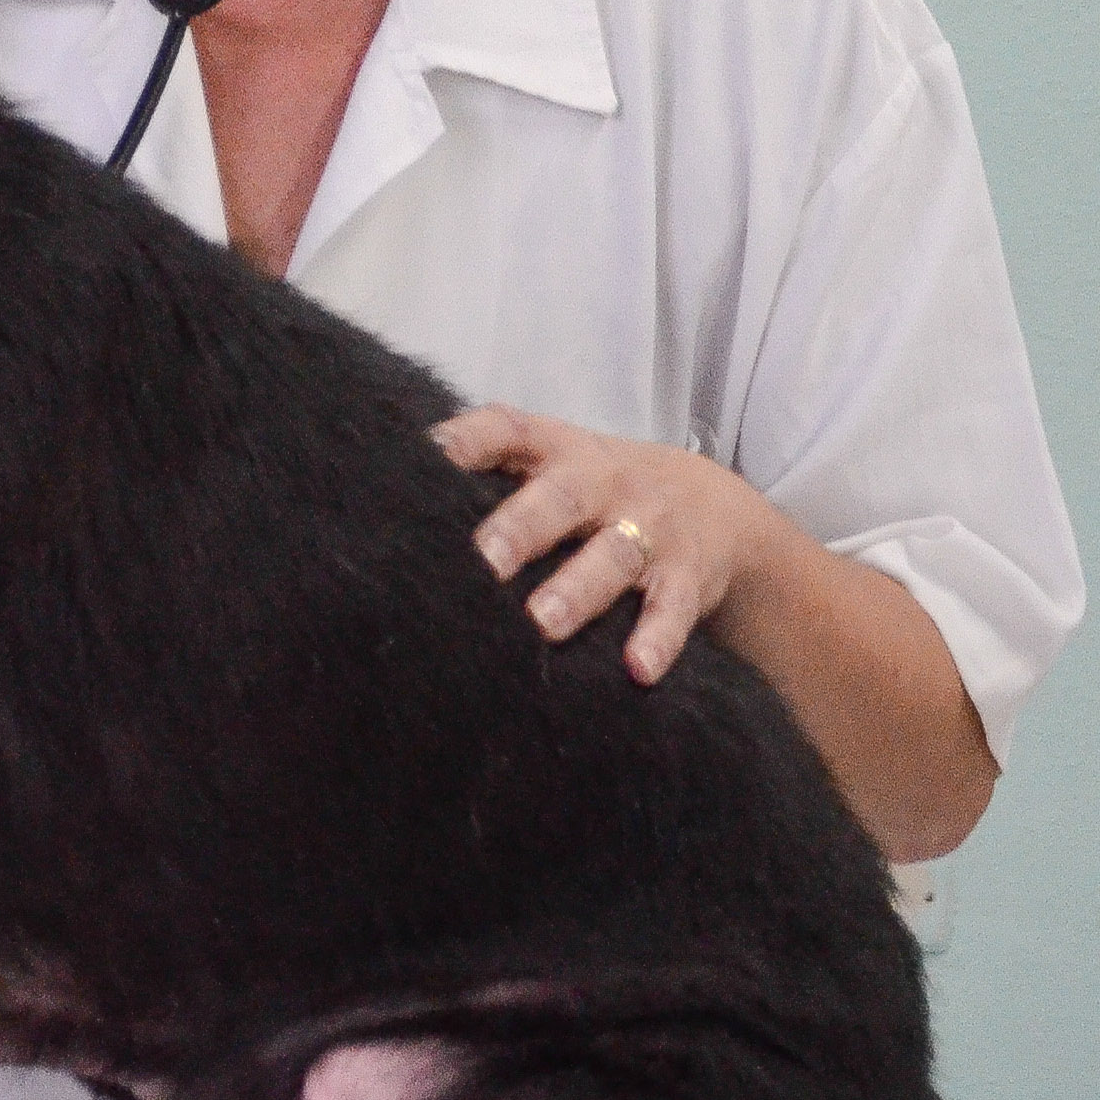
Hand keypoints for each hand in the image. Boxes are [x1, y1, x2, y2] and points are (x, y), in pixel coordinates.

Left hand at [432, 404, 794, 686]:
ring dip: (577, 591)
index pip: (506, 430)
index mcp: (557, 450)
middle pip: (560, 499)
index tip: (428, 455)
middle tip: (484, 560)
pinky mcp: (686, 577)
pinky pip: (673, 609)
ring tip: (543, 623)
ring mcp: (649, 528)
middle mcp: (603, 483)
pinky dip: (658, 639)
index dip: (467, 440)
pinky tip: (638, 668)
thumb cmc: (595, 491)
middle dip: (520, 528)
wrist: (712, 504)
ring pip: (612, 557)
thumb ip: (486, 476)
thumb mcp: (550, 466)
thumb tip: (387, 503)